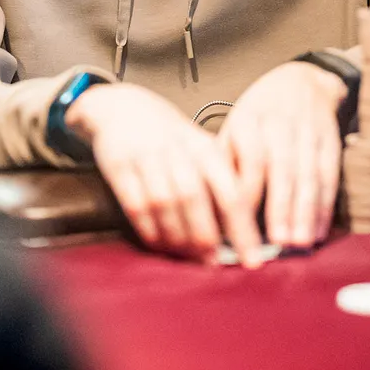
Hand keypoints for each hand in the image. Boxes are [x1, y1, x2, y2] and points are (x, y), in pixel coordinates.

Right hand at [66, 84, 263, 265]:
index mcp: (203, 147)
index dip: (242, 229)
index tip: (251, 260)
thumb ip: (220, 183)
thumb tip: (241, 231)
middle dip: (205, 236)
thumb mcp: (200, 149)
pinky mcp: (118, 166)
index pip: (230, 191)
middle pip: (194, 198)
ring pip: (164, 204)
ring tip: (187, 256)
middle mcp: (176, 150)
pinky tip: (159, 244)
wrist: (121, 107)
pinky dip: (149, 230)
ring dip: (176, 237)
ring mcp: (145, 157)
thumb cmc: (168, 136)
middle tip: (212, 262)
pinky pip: (135, 205)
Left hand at [218, 60, 346, 249]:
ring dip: (305, 212)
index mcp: (249, 119)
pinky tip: (319, 231)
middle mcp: (280, 124)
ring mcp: (308, 132)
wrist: (302, 81)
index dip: (248, 192)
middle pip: (282, 168)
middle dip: (281, 207)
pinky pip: (329, 176)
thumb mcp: (234, 126)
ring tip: (300, 243)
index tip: (241, 223)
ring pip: (308, 175)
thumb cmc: (259, 115)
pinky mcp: (330, 141)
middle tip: (278, 242)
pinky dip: (325, 206)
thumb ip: (225, 161)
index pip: (251, 158)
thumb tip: (211, 207)